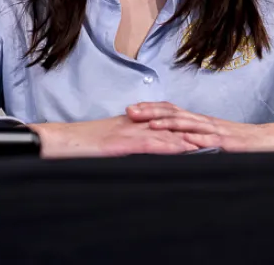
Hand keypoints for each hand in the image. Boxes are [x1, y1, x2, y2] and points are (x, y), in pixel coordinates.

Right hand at [29, 115, 196, 158]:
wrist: (60, 141)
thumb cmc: (80, 144)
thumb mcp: (108, 140)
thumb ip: (126, 143)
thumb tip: (140, 152)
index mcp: (131, 122)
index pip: (163, 122)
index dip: (184, 127)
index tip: (203, 133)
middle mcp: (133, 123)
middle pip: (169, 125)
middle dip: (192, 131)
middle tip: (214, 136)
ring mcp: (128, 131)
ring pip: (165, 133)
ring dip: (188, 138)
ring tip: (209, 144)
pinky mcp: (122, 143)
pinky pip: (151, 144)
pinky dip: (169, 147)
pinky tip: (183, 151)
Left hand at [125, 102, 273, 151]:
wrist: (267, 140)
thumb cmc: (238, 141)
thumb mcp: (210, 137)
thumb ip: (192, 138)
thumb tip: (168, 142)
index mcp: (198, 120)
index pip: (170, 110)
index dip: (150, 108)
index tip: (130, 109)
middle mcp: (203, 122)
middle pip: (174, 112)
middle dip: (150, 111)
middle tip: (130, 112)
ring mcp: (214, 130)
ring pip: (187, 124)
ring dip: (167, 123)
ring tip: (149, 123)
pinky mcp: (226, 142)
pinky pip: (208, 139)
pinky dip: (193, 139)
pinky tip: (181, 140)